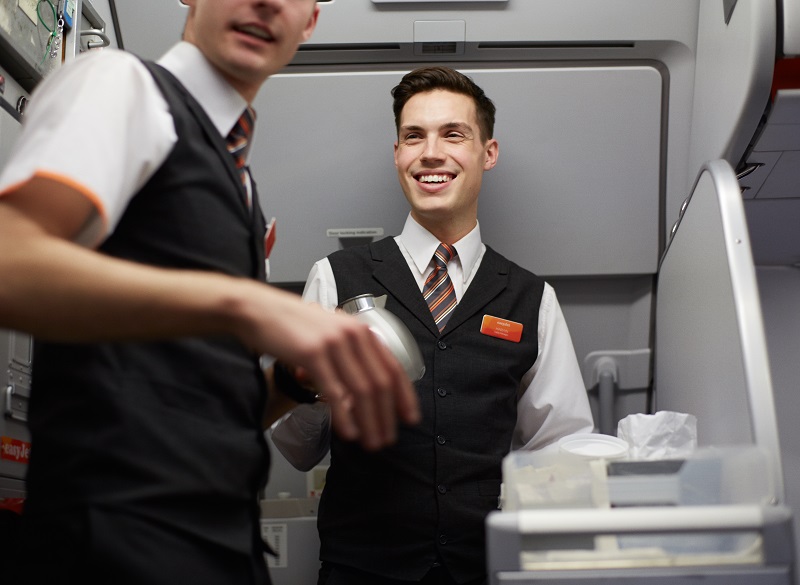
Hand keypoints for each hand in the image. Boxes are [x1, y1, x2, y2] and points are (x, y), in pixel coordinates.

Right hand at [243, 286, 419, 449]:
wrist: (259, 310)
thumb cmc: (291, 324)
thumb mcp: (329, 333)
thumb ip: (349, 356)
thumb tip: (361, 393)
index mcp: (360, 330)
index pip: (393, 367)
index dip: (404, 396)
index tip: (409, 417)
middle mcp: (353, 334)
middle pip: (380, 383)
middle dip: (387, 416)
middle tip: (387, 438)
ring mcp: (334, 343)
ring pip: (362, 390)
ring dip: (370, 421)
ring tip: (371, 441)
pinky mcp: (313, 353)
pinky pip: (335, 392)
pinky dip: (345, 417)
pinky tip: (349, 432)